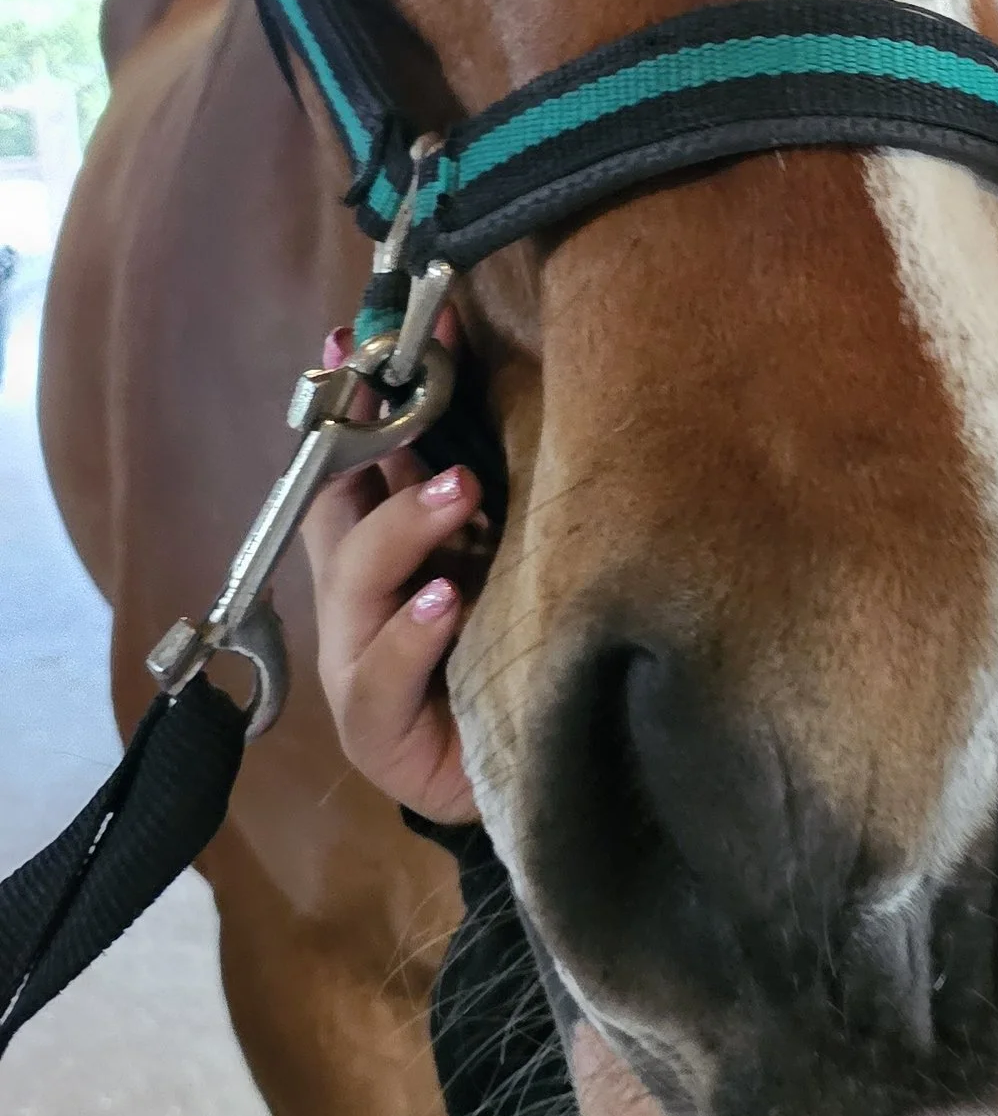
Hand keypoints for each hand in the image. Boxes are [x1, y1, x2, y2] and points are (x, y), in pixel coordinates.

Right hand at [300, 339, 489, 826]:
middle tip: (426, 398)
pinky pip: (382, 682)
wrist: (541, 775)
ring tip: (461, 491)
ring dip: (405, 531)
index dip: (349, 405)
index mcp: (382, 556)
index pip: (350, 466)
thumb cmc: (515, 654)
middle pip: (338, 517)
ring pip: (356, 590)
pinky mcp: (381, 735)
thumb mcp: (503, 558)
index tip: (356, 340)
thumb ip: (474, 486)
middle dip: (368, 451)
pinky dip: (412, 637)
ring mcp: (361, 669)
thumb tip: (477, 384)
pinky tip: (445, 603)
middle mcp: (360, 606)